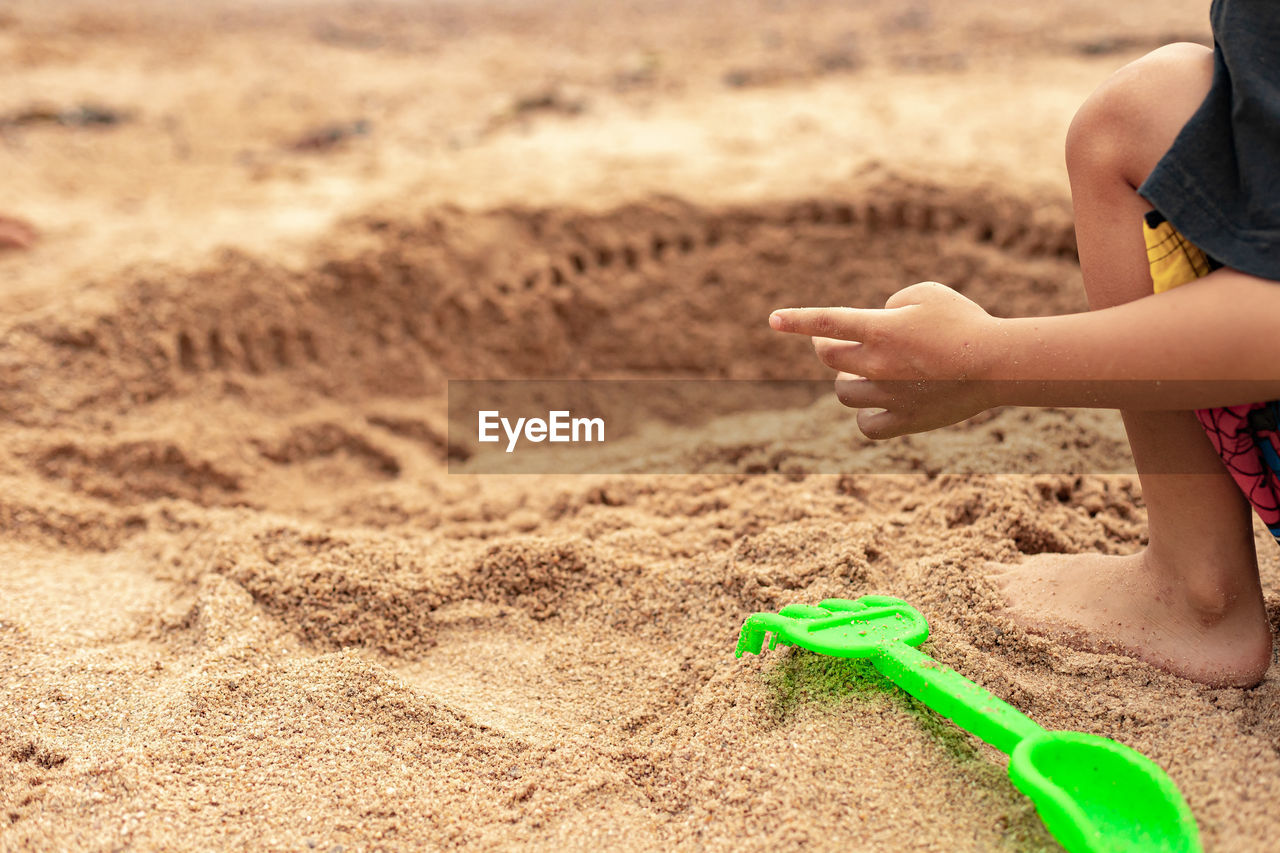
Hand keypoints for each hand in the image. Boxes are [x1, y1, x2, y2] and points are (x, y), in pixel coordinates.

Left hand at [770, 282, 1002, 438]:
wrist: (999, 364)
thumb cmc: (964, 321)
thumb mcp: (927, 294)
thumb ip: (892, 303)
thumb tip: (877, 320)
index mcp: (880, 329)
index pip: (825, 322)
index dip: (796, 320)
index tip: (773, 319)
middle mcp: (878, 364)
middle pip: (829, 358)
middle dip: (828, 347)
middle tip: (837, 343)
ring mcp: (890, 396)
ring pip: (843, 392)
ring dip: (846, 380)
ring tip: (863, 373)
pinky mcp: (905, 421)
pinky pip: (866, 425)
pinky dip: (865, 415)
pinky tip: (876, 404)